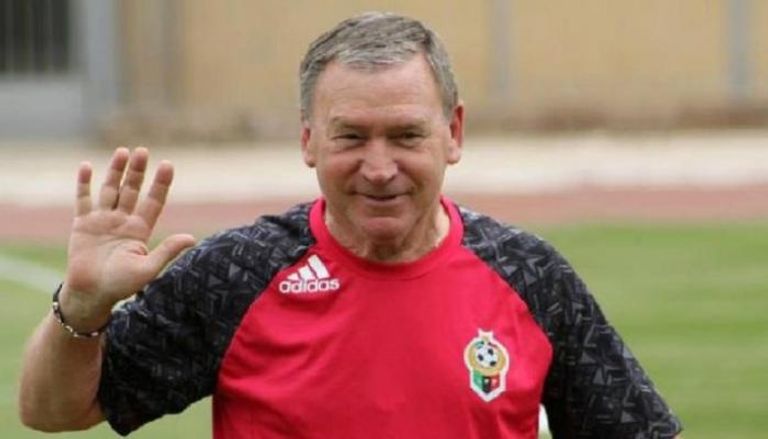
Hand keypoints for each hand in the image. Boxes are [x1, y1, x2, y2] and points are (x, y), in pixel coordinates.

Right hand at [60, 147, 195, 329]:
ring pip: (110, 190)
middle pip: (132, 190)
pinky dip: (84, 183)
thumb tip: (191, 238)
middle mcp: (123, 221)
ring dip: (115, 171)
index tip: (168, 164)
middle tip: (143, 151)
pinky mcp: (82, 224)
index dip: (161, 184)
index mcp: (140, 230)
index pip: (153, 201)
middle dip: (137, 171)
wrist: (91, 295)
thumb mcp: (148, 268)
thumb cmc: (121, 285)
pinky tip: (87, 166)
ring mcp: (102, 220)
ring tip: (123, 151)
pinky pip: (83, 199)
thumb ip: (167, 251)